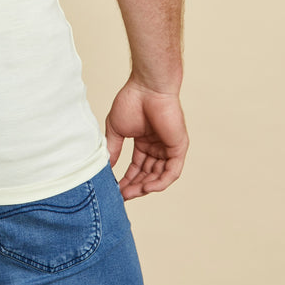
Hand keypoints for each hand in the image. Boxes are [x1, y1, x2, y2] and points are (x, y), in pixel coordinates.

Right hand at [105, 77, 187, 199]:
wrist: (147, 88)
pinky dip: (160, 182)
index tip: (116, 190)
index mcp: (145, 142)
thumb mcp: (117, 129)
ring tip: (130, 193)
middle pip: (147, 174)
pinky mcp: (178, 148)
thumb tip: (106, 167)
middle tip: (122, 196)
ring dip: (145, 187)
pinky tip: (147, 188)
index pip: (137, 167)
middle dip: (135, 186)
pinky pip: (171, 172)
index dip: (127, 179)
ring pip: (159, 176)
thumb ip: (113, 149)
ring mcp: (169, 148)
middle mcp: (158, 147)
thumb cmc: (131, 102)